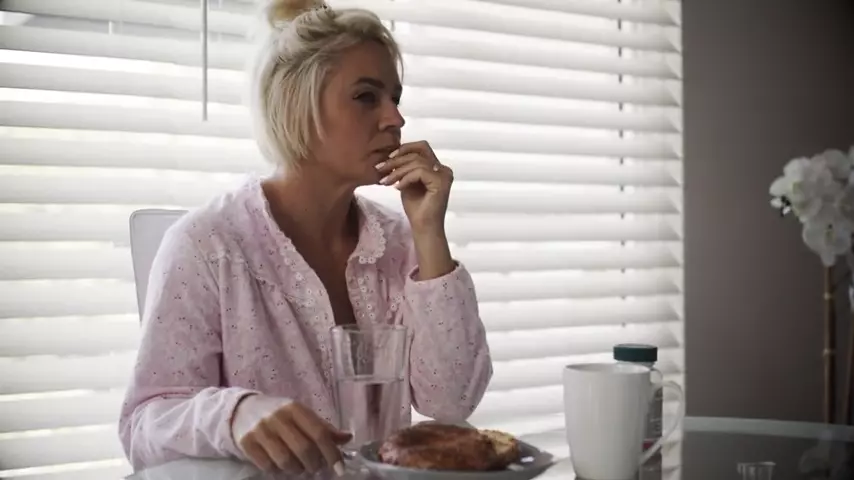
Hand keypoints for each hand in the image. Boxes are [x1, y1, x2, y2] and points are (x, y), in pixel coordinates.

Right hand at [231, 395, 350, 473]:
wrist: (241, 410)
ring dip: (297, 470)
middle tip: (316, 468)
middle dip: (314, 465)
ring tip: (299, 467)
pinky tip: (281, 466)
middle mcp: (278, 417)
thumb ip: (323, 427)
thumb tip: (347, 438)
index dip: (332, 453)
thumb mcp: (301, 415)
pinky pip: (268, 467)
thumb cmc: (279, 415)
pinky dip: (278, 472)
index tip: (340, 469)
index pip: (319, 433)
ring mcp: (261, 430)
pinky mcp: (246, 443)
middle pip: (304, 450)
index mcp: (296, 408)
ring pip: (286, 461)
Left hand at [376, 140, 451, 233]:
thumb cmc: (416, 208)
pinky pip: (420, 172)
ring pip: (417, 162)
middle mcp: (443, 169)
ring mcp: (444, 175)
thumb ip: (405, 168)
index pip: (422, 147)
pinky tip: (397, 188)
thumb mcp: (407, 182)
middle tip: (380, 168)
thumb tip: (392, 154)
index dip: (404, 148)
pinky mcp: (441, 183)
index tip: (388, 157)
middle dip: (397, 159)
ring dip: (398, 171)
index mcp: (437, 167)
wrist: (423, 227)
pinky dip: (406, 178)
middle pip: (419, 151)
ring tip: (386, 181)